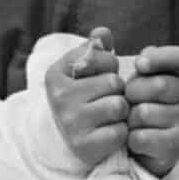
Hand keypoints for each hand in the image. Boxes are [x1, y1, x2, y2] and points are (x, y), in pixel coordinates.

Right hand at [46, 27, 127, 168]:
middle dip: (117, 91)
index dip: (109, 67)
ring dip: (121, 112)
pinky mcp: (84, 146)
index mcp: (56, 73)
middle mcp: (59, 98)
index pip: (102, 57)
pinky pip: (120, 131)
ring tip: (109, 115)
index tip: (98, 77)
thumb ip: (96, 47)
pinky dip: (120, 132)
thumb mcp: (85, 69)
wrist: (68, 140)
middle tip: (106, 100)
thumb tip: (102, 34)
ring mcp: (70, 123)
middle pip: (113, 83)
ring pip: (119, 106)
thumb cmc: (83, 96)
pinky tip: (108, 131)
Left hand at [122, 45, 178, 177]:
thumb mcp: (135, 76)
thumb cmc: (139, 101)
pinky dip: (130, 137)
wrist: (147, 145)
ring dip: (129, 117)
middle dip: (133, 91)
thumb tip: (99, 34)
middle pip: (158, 86)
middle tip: (129, 98)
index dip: (159, 59)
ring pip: (146, 113)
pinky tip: (133, 137)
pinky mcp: (175, 145)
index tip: (139, 64)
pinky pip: (142, 137)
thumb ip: (118, 54)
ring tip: (131, 119)